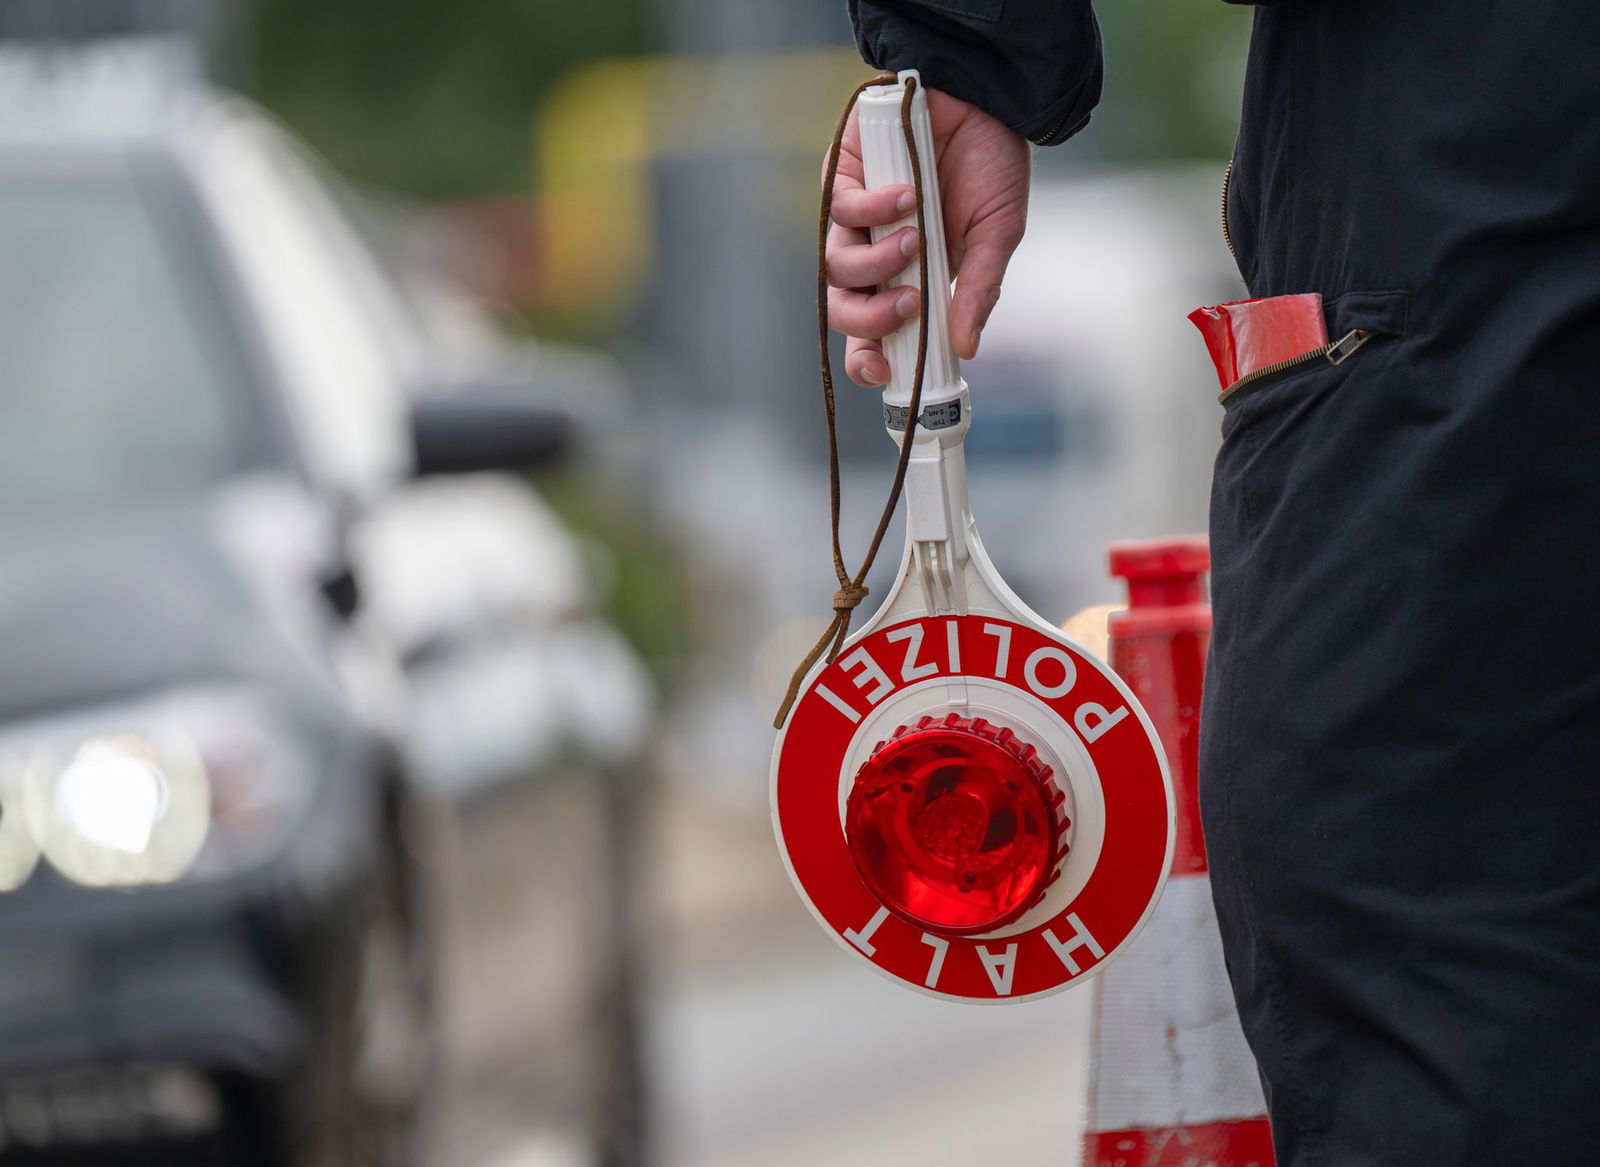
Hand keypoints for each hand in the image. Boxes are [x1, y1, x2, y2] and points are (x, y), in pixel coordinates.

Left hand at [825, 86, 1030, 387]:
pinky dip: (876, 208)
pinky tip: (908, 194)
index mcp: (914, 278)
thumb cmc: (991, 163)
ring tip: (916, 238)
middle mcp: (879, 254)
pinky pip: (841, 211)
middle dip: (870, 321)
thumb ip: (979, 290)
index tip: (886, 372)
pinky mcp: (842, 177)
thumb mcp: (997, 235)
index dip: (872, 358)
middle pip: (846, 310)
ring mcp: (857, 218)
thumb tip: (967, 346)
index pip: (878, 333)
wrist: (986, 96)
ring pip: (836, 268)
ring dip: (877, 264)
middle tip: (908, 305)